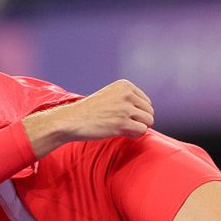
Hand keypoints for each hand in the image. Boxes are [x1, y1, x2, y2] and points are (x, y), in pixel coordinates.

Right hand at [24, 80, 153, 156]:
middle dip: (139, 121)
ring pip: (148, 121)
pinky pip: (142, 131)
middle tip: (122, 125)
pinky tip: (121, 133)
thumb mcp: (110, 96)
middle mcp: (127, 94)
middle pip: (149, 112)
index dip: (137, 113)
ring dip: (137, 128)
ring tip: (121, 129)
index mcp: (125, 85)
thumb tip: (149, 116)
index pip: (146, 102)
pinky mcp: (122, 123)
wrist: (71, 120)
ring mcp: (125, 109)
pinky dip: (134, 135)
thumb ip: (128, 100)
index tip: (121, 116)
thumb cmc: (90, 111)